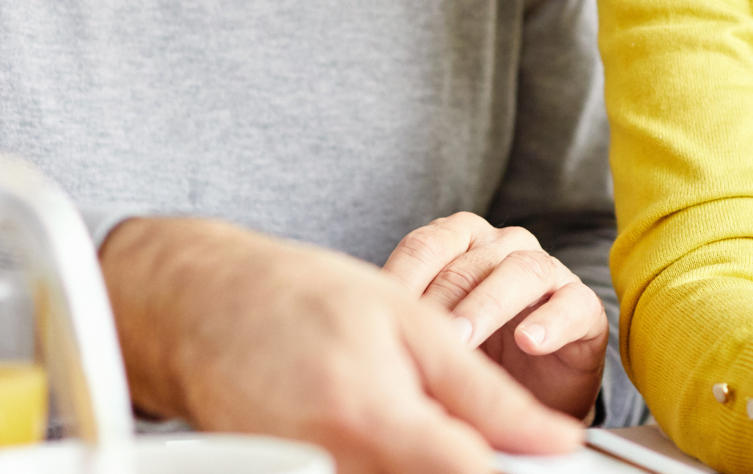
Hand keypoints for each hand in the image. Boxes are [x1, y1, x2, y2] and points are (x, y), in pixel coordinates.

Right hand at [101, 217, 581, 473]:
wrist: (200, 303)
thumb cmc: (301, 297)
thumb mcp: (409, 322)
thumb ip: (482, 391)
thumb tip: (551, 438)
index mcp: (375, 418)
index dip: (516, 468)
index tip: (543, 459)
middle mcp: (336, 464)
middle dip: (464, 462)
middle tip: (458, 421)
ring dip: (422, 460)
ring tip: (406, 410)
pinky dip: (382, 462)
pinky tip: (378, 427)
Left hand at [381, 211, 608, 419]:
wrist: (528, 398)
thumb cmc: (472, 357)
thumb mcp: (431, 338)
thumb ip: (404, 322)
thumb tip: (354, 329)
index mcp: (464, 243)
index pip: (428, 245)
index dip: (403, 276)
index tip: (379, 313)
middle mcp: (506, 249)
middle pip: (471, 259)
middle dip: (442, 298)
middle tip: (421, 335)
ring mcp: (548, 274)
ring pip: (522, 271)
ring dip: (488, 305)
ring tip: (464, 340)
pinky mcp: (583, 308)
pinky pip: (571, 304)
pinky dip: (550, 322)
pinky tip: (528, 342)